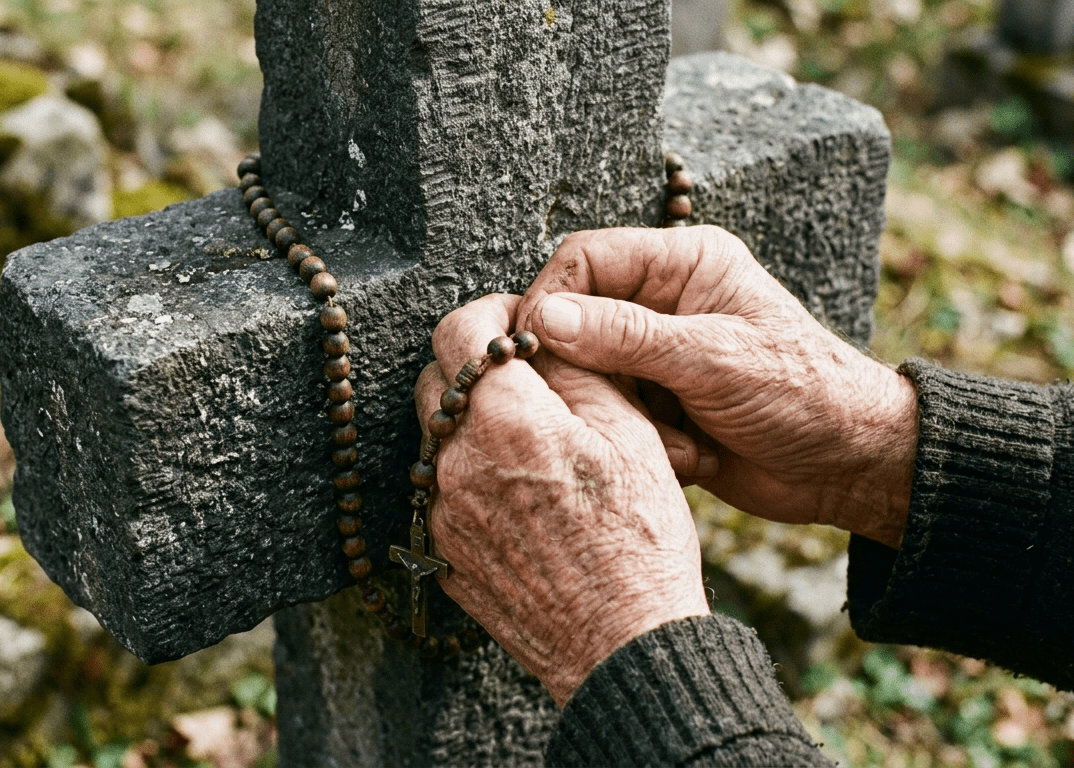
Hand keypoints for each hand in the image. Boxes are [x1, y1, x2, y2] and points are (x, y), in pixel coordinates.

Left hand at [415, 293, 708, 705]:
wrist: (623, 645)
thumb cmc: (641, 541)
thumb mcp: (630, 435)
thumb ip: (575, 370)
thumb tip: (541, 336)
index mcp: (507, 421)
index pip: (458, 330)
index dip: (490, 314)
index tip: (517, 327)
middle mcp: (456, 462)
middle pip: (434, 379)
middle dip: (473, 367)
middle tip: (521, 378)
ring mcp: (440, 511)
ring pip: (433, 436)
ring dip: (467, 422)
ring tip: (525, 439)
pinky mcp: (439, 552)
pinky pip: (438, 488)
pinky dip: (466, 474)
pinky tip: (516, 490)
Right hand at [515, 226, 917, 548]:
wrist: (847, 466)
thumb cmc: (803, 394)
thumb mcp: (713, 359)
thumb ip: (626, 336)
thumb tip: (543, 318)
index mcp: (682, 264)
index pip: (584, 259)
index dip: (550, 300)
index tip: (535, 349)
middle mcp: (661, 301)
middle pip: (574, 318)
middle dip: (587, 370)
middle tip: (609, 408)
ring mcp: (654, 354)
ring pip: (586, 373)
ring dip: (617, 412)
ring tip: (670, 437)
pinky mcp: (654, 402)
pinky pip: (609, 412)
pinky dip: (634, 439)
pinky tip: (687, 455)